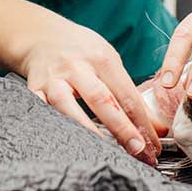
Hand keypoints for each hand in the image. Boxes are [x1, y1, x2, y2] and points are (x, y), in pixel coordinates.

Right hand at [19, 17, 163, 164]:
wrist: (42, 36)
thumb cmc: (82, 52)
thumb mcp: (110, 64)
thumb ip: (131, 95)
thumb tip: (156, 128)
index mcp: (101, 58)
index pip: (126, 94)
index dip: (142, 122)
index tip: (153, 145)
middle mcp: (76, 67)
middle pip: (101, 99)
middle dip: (121, 128)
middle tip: (138, 150)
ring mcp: (53, 79)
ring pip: (67, 107)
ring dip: (87, 131)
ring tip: (103, 153)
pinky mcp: (34, 90)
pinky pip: (42, 111)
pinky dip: (53, 126)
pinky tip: (66, 145)